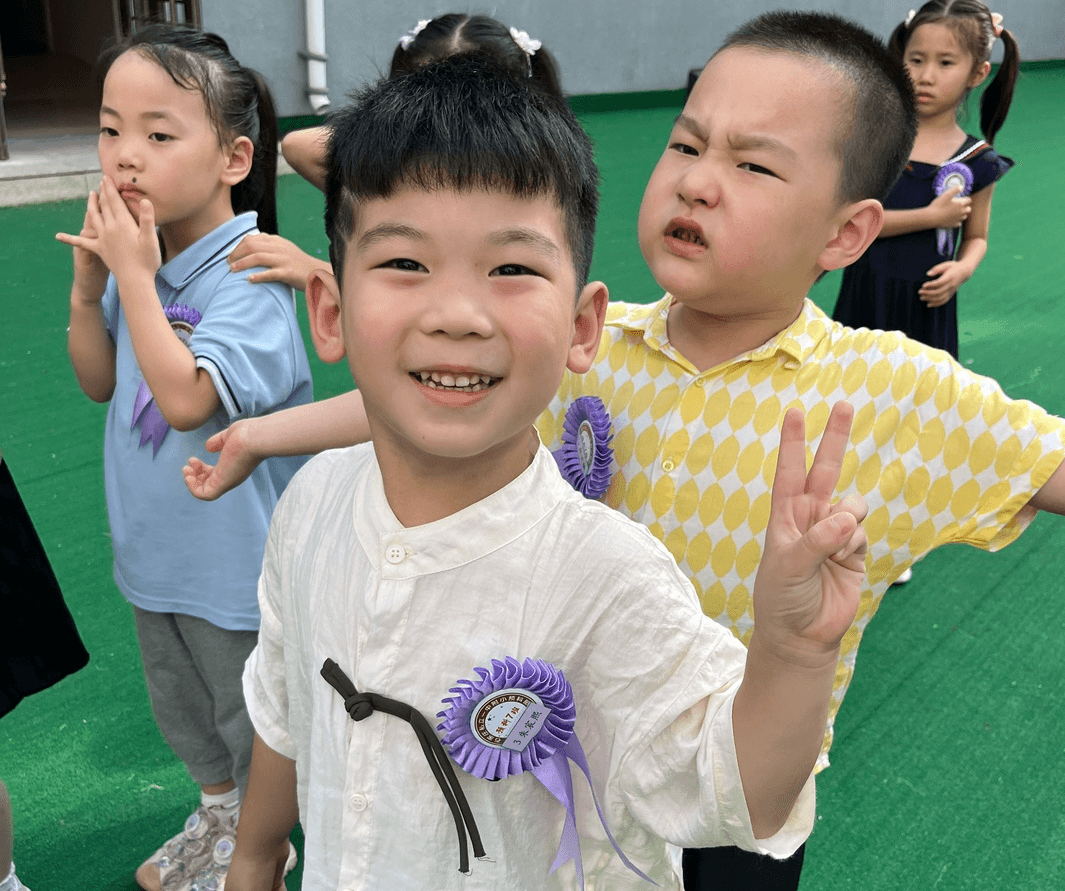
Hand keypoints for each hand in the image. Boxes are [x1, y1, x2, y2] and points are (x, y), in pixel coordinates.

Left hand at [56, 177, 160, 284]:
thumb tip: (146, 200)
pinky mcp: (99, 249)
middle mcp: (109, 228)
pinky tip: (58, 236)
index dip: (111, 189)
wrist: (134, 280)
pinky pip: (81, 242)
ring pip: (93, 217)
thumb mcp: (151, 239)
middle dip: (103, 193)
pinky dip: (69, 238)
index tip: (107, 177)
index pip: (115, 201)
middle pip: (104, 206)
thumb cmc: (147, 261)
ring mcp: (102, 239)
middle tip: (101, 181)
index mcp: (122, 224)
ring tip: (91, 195)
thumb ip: (147, 219)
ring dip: (91, 205)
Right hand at [183, 420, 261, 499]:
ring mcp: (227, 481)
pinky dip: (193, 488)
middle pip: (209, 483)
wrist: (256, 438)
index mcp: (233, 466)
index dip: (201, 470)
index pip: (215, 475)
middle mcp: (231, 476)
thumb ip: (219, 442)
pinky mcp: (223, 483)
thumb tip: (208, 447)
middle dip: (195, 475)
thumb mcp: (228, 437)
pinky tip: (188, 475)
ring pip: (206, 491)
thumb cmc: (247, 434)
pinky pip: (205, 494)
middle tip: (190, 463)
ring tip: (187, 468)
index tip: (194, 459)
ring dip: (191, 482)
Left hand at [229, 232, 329, 290]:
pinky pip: (271, 273)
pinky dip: (258, 276)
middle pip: (252, 246)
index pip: (252, 239)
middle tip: (227, 264)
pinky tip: (249, 279)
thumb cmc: (298, 263)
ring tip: (232, 270)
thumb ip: (268, 246)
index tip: (230, 256)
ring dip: (242, 263)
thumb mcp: (283, 249)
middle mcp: (279, 248)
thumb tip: (249, 244)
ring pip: (258, 257)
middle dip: (236, 254)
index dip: (238, 247)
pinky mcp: (289, 272)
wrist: (318, 273)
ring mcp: (284, 260)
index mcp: (277, 241)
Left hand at [753, 402, 866, 661]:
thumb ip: (817, 540)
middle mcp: (810, 518)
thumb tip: (846, 517)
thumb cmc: (783, 598)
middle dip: (834, 437)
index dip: (792, 442)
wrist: (802, 635)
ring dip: (848, 521)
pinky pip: (862, 531)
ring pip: (852, 504)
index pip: (788, 471)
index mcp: (785, 516)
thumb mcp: (789, 567)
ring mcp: (834, 533)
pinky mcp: (855, 551)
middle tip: (845, 404)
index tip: (794, 411)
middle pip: (825, 470)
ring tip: (832, 549)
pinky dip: (855, 544)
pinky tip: (842, 562)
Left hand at [919, 260, 968, 305]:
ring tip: (921, 298)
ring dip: (930, 299)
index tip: (923, 285)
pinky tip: (928, 304)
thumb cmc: (953, 267)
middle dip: (928, 293)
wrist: (964, 272)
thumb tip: (928, 274)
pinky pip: (943, 301)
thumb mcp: (946, 264)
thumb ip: (937, 269)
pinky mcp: (951, 294)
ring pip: (940, 298)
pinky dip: (936, 304)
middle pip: (938, 292)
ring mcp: (951, 291)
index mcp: (950, 277)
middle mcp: (951, 285)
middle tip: (919, 292)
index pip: (939, 283)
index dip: (930, 285)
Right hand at [927, 185, 970, 228]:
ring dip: (961, 214)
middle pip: (968, 209)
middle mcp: (962, 212)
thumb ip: (955, 189)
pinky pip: (959, 223)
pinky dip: (957, 221)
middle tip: (958, 206)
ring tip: (955, 212)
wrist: (932, 217)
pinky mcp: (953, 225)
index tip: (960, 199)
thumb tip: (961, 187)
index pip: (969, 200)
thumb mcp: (946, 194)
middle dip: (965, 207)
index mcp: (961, 204)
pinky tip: (952, 219)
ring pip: (964, 216)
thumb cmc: (939, 205)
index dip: (965, 199)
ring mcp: (958, 219)